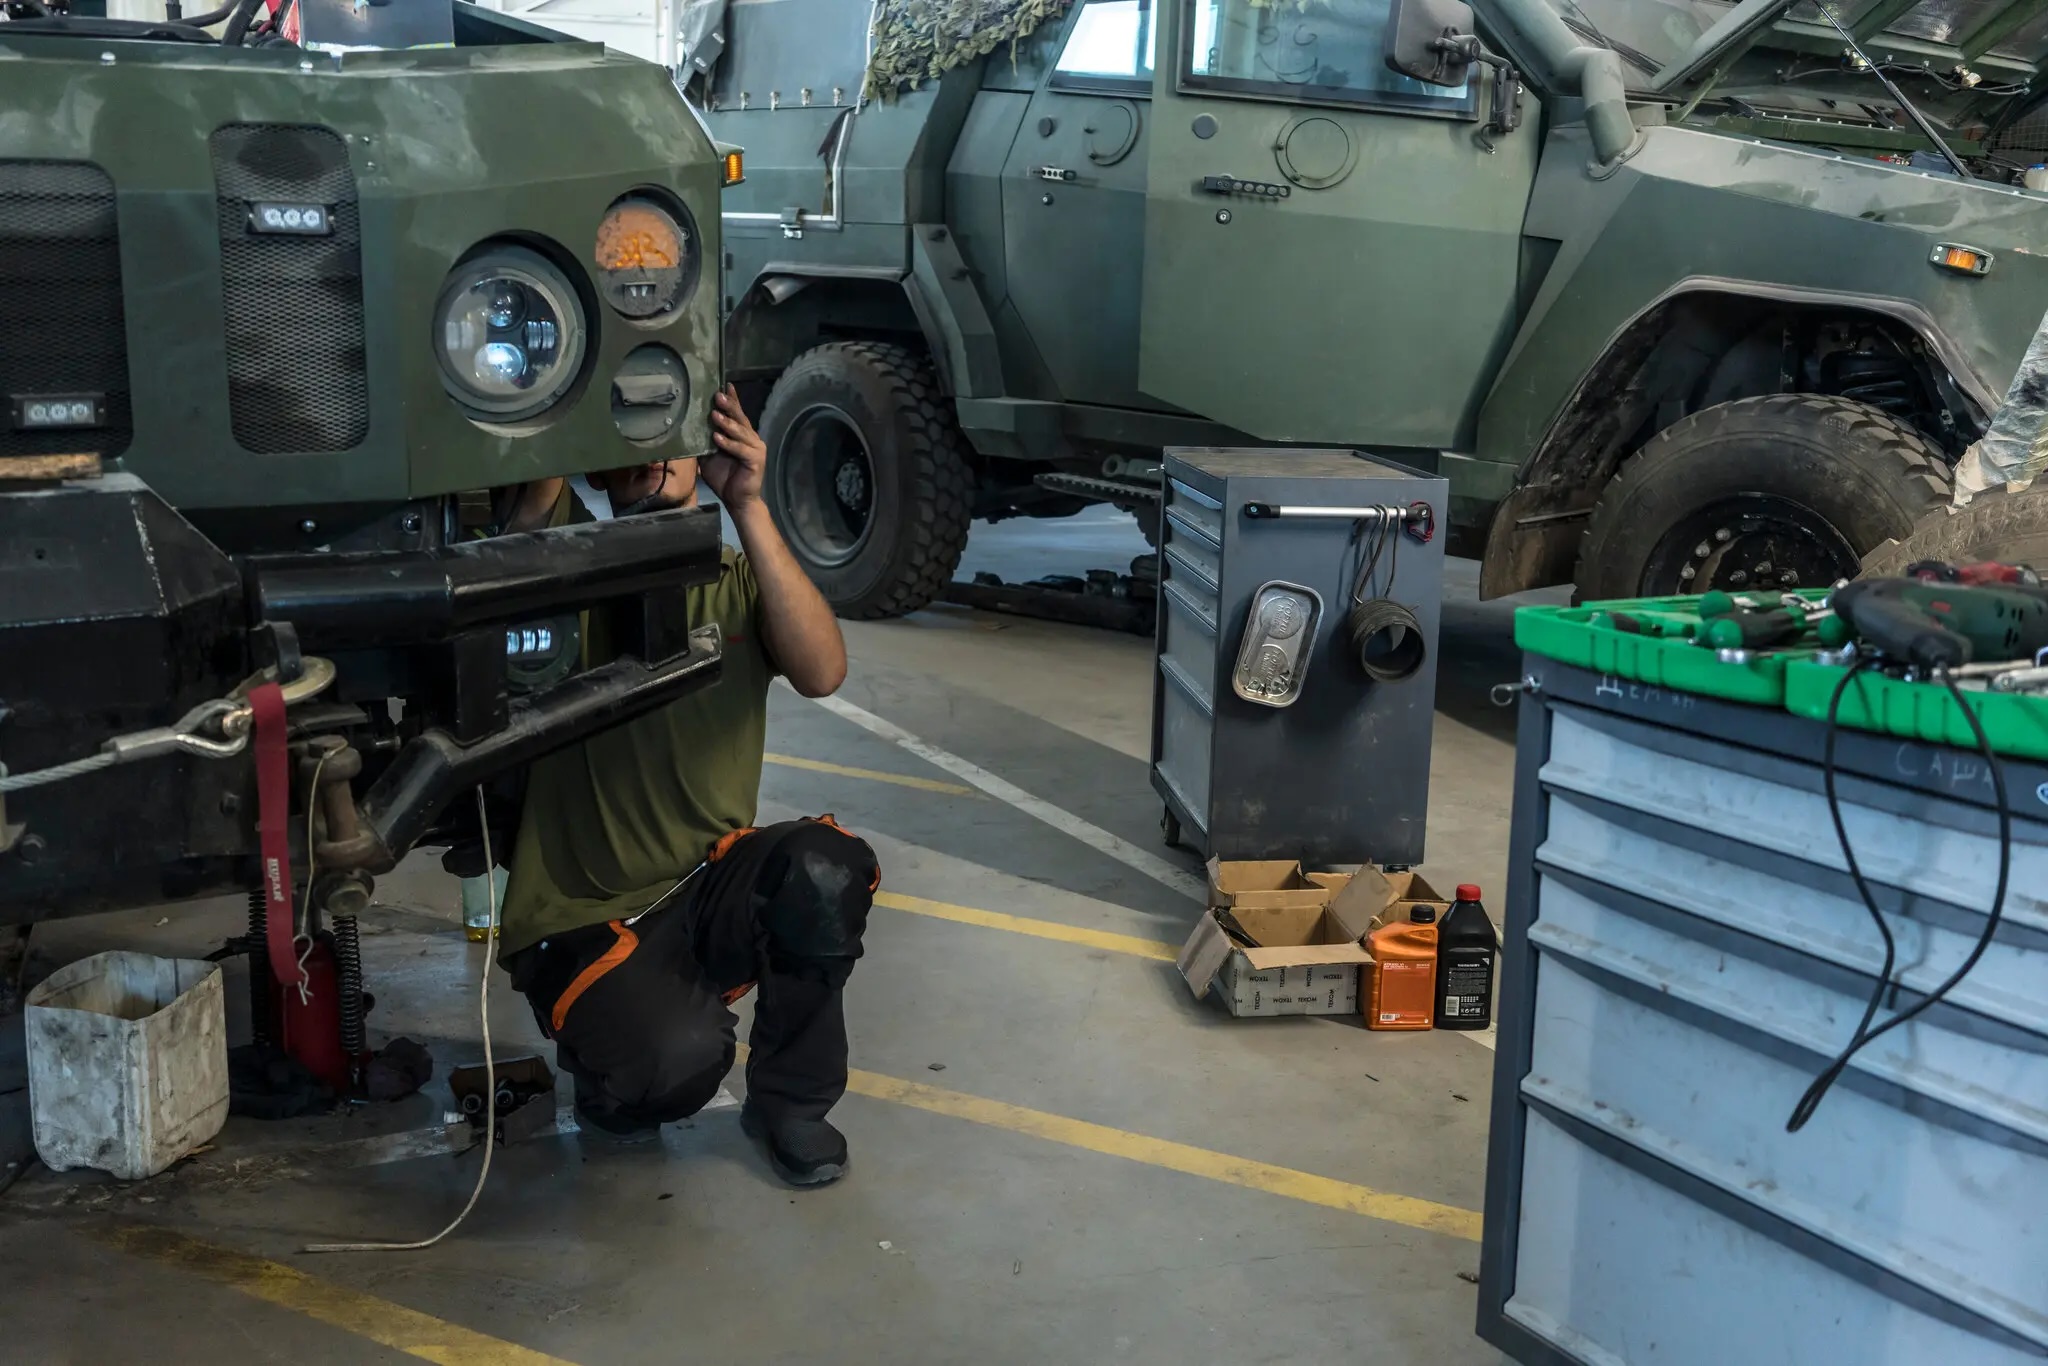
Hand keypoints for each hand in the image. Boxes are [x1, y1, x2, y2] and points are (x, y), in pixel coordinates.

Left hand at [704, 384, 766, 510]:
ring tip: (714, 414)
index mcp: (742, 435)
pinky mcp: (756, 461)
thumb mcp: (710, 456)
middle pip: (740, 419)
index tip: (725, 385)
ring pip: (740, 432)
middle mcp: (752, 439)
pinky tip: (717, 438)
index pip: (738, 414)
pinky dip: (728, 444)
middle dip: (729, 406)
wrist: (738, 501)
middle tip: (717, 395)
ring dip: (727, 423)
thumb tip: (687, 427)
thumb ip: (704, 442)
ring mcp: (756, 449)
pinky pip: (740, 450)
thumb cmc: (725, 478)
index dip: (733, 400)